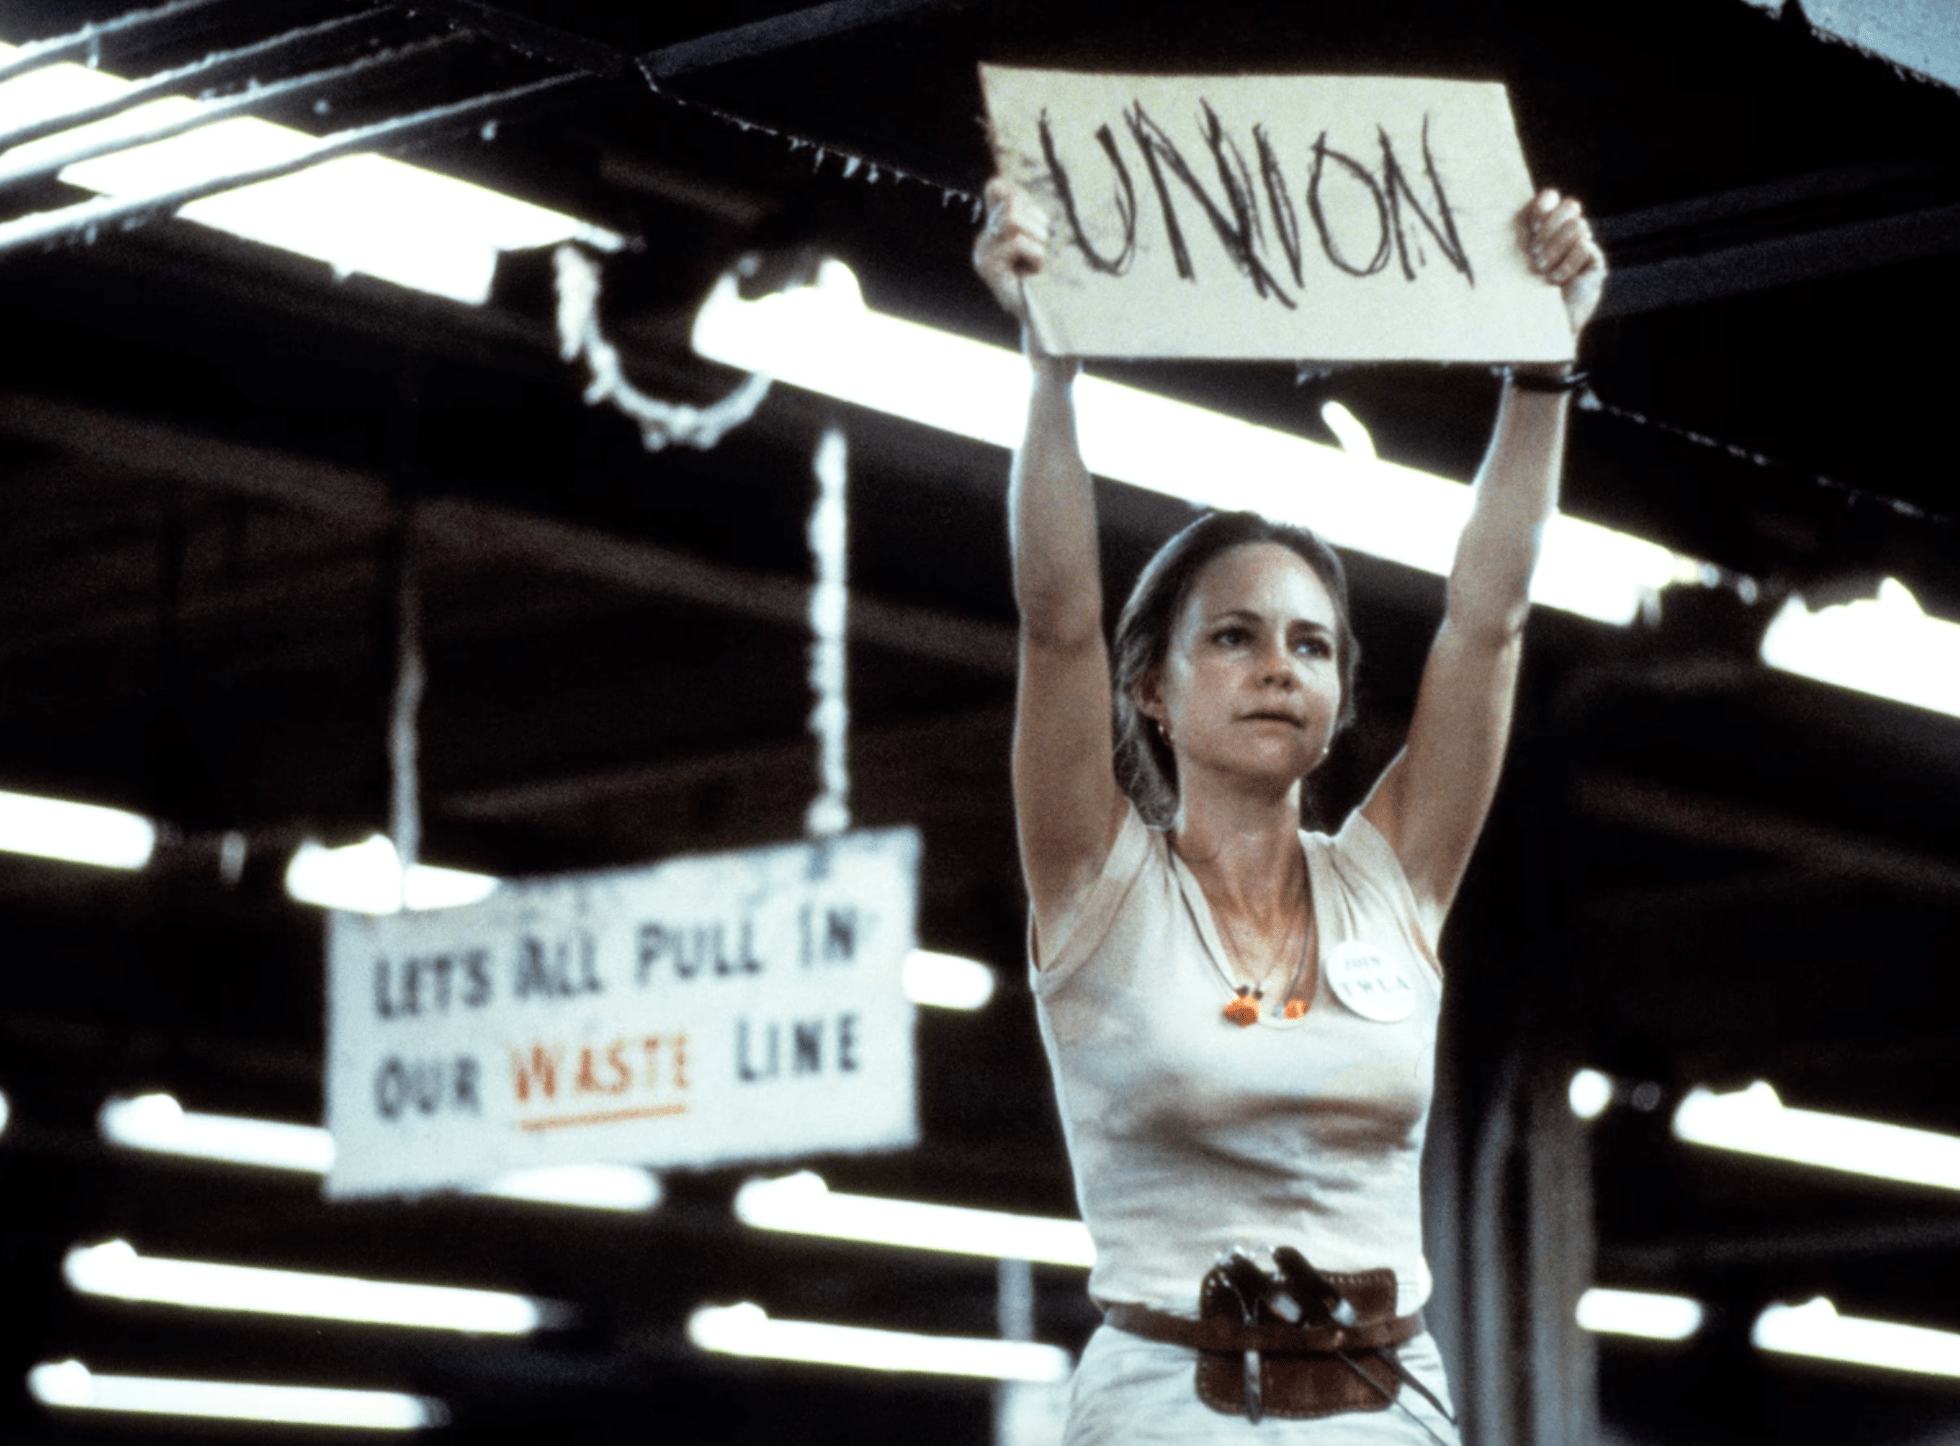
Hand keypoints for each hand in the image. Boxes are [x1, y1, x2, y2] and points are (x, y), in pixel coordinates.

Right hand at [972, 177, 1050, 328]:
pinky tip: (1035, 272)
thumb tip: (1003, 183)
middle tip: (1042, 245)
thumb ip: (1026, 214)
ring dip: (1037, 237)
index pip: (997, 187)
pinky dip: (1036, 254)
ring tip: (1038, 258)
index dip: (1021, 195)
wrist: (1042, 315)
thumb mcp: (1039, 239)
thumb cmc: (1047, 277)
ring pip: (1011, 219)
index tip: (1038, 221)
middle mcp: (983, 241)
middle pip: (1010, 203)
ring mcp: (982, 255)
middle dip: (1036, 220)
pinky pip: (1017, 241)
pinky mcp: (989, 268)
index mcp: (992, 230)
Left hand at [1518, 189, 1605, 344]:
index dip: (1544, 205)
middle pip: (1569, 206)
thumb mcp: (1507, 260)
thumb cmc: (1514, 294)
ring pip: (1578, 225)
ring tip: (1545, 274)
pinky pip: (1585, 246)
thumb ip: (1511, 233)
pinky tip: (1559, 281)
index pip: (1549, 198)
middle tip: (1535, 256)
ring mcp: (1581, 247)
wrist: (1534, 326)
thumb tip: (1498, 210)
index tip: (1533, 222)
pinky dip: (1569, 264)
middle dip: (1550, 230)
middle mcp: (1563, 235)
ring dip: (1556, 251)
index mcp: (1540, 229)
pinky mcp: (1595, 263)